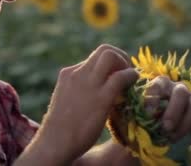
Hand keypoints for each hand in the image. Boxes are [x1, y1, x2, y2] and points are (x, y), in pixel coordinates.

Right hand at [25, 44, 138, 164]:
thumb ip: (79, 92)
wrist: (55, 141)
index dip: (110, 64)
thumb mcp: (68, 101)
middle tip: (127, 73)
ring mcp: (88, 83)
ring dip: (126, 64)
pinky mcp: (100, 97)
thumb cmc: (62, 129)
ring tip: (131, 79)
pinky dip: (131, 76)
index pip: (93, 58)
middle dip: (121, 57)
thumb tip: (96, 94)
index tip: (117, 75)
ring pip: (111, 55)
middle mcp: (77, 73)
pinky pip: (121, 76)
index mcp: (68, 74)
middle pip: (104, 50)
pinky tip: (134, 84)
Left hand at [145, 76, 190, 141]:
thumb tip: (145, 114)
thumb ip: (142, 110)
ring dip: (185, 123)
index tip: (148, 114)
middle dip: (173, 112)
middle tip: (165, 127)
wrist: (163, 125)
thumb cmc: (151, 116)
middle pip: (181, 93)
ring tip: (173, 136)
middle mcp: (179, 88)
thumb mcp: (142, 111)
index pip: (158, 85)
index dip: (153, 98)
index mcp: (162, 84)